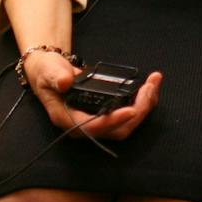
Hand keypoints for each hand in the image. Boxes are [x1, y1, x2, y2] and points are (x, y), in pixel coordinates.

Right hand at [22, 49, 162, 141]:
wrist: (48, 71)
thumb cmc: (47, 72)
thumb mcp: (48, 70)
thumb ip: (55, 76)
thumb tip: (65, 82)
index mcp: (67, 119)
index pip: (94, 127)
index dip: (114, 121)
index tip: (131, 110)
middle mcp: (84, 126)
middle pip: (117, 130)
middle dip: (139, 111)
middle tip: (150, 87)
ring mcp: (96, 122)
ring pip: (126, 125)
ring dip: (144, 106)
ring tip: (153, 83)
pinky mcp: (106, 115)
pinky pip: (127, 116)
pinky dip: (142, 102)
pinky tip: (149, 87)